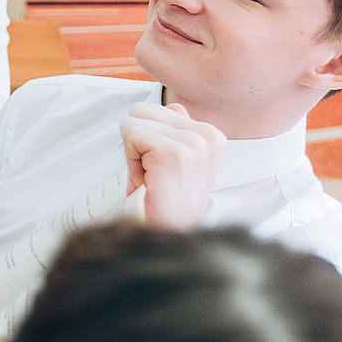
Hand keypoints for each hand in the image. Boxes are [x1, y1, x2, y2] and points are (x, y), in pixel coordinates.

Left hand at [122, 101, 225, 228]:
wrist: (171, 236)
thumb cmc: (169, 203)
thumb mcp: (179, 162)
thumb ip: (176, 131)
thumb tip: (174, 105)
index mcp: (211, 134)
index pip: (155, 109)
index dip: (146, 139)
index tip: (160, 168)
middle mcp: (207, 135)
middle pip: (141, 111)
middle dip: (137, 142)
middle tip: (153, 174)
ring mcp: (194, 143)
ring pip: (133, 122)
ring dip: (133, 154)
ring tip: (152, 179)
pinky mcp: (174, 153)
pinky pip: (130, 134)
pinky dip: (130, 160)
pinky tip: (147, 181)